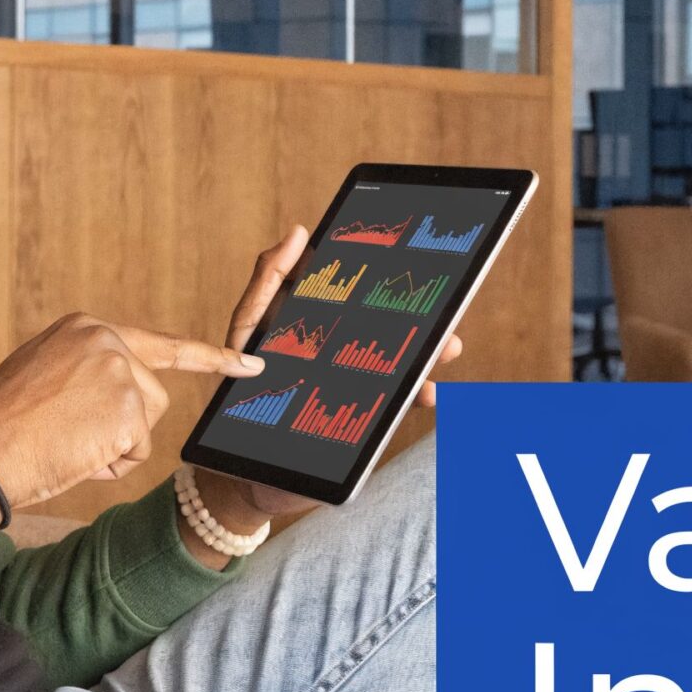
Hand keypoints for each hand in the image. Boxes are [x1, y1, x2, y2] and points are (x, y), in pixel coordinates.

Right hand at [0, 313, 262, 530]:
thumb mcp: (41, 376)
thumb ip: (84, 371)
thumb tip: (119, 393)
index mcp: (85, 328)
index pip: (159, 344)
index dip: (208, 358)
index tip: (250, 363)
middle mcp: (107, 339)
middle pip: (153, 395)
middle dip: (125, 426)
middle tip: (71, 436)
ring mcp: (118, 370)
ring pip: (146, 425)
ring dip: (115, 446)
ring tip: (66, 442)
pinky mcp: (126, 407)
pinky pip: (137, 451)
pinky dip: (109, 464)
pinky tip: (73, 453)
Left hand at [193, 225, 469, 521]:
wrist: (244, 461)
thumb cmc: (244, 387)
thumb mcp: (250, 326)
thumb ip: (270, 278)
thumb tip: (300, 230)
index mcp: (326, 320)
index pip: (366, 293)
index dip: (392, 278)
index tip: (420, 263)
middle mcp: (348, 349)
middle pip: (395, 327)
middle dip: (425, 319)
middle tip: (445, 312)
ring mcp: (358, 383)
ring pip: (404, 364)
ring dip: (429, 356)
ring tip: (447, 348)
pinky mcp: (362, 417)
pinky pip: (396, 404)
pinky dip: (416, 398)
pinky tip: (428, 395)